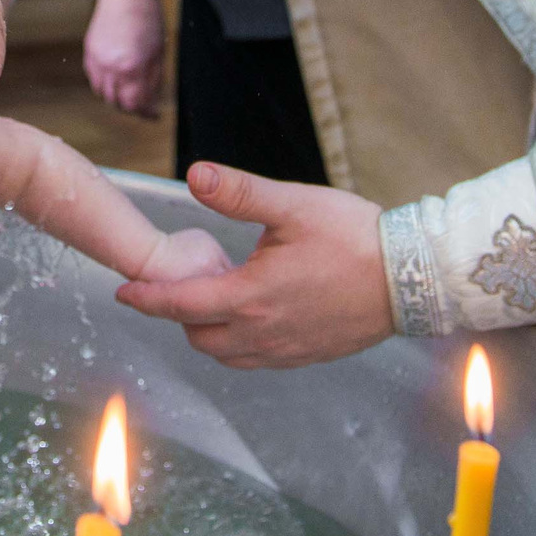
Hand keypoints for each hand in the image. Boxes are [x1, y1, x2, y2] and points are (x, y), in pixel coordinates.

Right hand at [83, 0, 168, 117]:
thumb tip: (150, 103)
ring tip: (129, 92)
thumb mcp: (159, 52)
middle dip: (132, 108)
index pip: (136, 104)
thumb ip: (154, 81)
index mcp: (133, 68)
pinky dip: (104, 83)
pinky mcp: (89, 51)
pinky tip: (116, 77)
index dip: (146, 113)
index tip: (154, 115)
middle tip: (144, 105)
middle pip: (118, 103)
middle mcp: (111, 67)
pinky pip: (94, 78)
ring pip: (103, 93)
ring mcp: (97, 59)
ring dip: (116, 97)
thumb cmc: (149, 19)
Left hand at [113, 162, 392, 369]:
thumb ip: (238, 192)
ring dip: (209, 330)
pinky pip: (256, 360)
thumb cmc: (354, 236)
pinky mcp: (307, 356)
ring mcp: (286, 350)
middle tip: (183, 279)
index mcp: (251, 296)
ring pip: (226, 353)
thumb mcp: (292, 205)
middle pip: (197, 335)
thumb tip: (195, 175)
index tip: (123, 292)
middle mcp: (263, 333)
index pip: (180, 305)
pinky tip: (251, 312)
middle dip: (179, 312)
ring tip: (218, 293)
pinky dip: (239, 342)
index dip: (146, 298)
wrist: (411, 276)